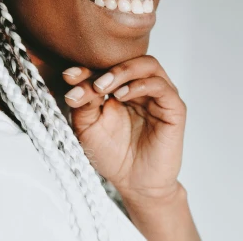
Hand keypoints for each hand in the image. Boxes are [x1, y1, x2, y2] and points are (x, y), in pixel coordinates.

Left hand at [61, 55, 186, 201]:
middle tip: (92, 83)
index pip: (106, 67)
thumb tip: (75, 81)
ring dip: (123, 72)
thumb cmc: (112, 155)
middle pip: (130, 58)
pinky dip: (140, 85)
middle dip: (107, 67)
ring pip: (148, 65)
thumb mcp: (87, 127)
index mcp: (120, 87)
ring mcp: (159, 96)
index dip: (86, 68)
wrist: (134, 184)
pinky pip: (161, 86)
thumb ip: (83, 103)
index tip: (68, 76)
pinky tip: (122, 95)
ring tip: (104, 87)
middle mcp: (141, 87)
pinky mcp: (174, 109)